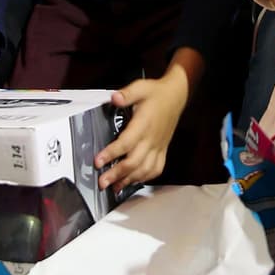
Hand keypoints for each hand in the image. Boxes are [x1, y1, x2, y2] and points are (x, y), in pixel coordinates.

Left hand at [98, 59, 197, 190]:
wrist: (176, 96)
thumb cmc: (156, 93)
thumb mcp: (141, 87)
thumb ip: (127, 94)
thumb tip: (114, 98)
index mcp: (144, 124)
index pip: (126, 143)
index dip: (112, 153)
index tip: (98, 162)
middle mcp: (152, 139)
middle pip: (134, 162)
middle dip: (117, 174)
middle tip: (102, 182)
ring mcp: (158, 147)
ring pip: (145, 169)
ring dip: (129, 180)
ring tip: (114, 187)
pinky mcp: (162, 150)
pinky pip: (156, 169)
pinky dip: (144, 178)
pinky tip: (133, 181)